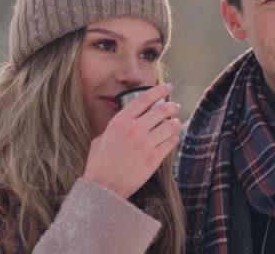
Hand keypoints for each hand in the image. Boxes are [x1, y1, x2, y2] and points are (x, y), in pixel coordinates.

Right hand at [83, 83, 180, 198]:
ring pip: (169, 126)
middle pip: (161, 110)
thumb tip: (127, 119)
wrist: (103, 188)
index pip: (144, 99)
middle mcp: (134, 130)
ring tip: (174, 123)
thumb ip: (116, 126)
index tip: (167, 87)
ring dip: (174, 123)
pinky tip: (172, 137)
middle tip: (175, 106)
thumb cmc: (99, 163)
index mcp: (120, 122)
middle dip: (171, 106)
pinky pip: (170, 143)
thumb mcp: (101, 138)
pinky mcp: (153, 160)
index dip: (159, 90)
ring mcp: (145, 145)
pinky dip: (174, 138)